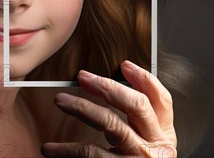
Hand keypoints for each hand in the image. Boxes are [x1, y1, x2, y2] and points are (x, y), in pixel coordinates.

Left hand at [41, 60, 176, 156]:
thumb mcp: (145, 146)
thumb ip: (136, 123)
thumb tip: (107, 88)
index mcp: (164, 137)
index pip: (162, 101)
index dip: (145, 79)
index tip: (124, 64)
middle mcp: (156, 147)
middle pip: (135, 105)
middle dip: (107, 86)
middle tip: (82, 76)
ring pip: (112, 125)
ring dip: (82, 107)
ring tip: (60, 100)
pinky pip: (90, 155)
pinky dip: (66, 151)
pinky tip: (49, 149)